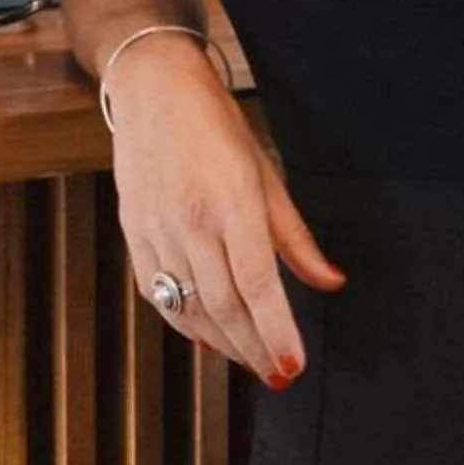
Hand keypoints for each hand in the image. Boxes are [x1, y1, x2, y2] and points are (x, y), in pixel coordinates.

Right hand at [106, 40, 343, 381]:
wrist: (152, 89)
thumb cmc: (215, 125)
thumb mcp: (266, 174)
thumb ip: (295, 237)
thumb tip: (330, 281)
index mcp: (230, 201)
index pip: (257, 284)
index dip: (276, 331)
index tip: (293, 365)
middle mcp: (189, 221)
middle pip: (223, 305)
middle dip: (253, 348)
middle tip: (276, 375)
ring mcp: (156, 229)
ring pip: (189, 305)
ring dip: (222, 342)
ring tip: (249, 360)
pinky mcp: (133, 232)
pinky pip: (157, 292)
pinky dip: (183, 322)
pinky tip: (206, 338)